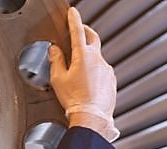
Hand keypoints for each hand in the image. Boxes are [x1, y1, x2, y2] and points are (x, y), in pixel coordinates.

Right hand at [48, 7, 119, 141]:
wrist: (92, 117)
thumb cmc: (75, 100)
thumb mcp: (58, 79)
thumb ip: (56, 60)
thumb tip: (55, 50)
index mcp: (83, 56)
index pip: (77, 31)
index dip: (74, 20)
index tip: (73, 13)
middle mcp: (98, 59)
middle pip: (93, 38)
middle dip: (85, 31)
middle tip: (80, 30)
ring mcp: (107, 69)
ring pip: (97, 57)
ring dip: (89, 57)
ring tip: (78, 68)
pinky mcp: (111, 80)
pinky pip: (102, 70)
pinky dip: (95, 71)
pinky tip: (87, 82)